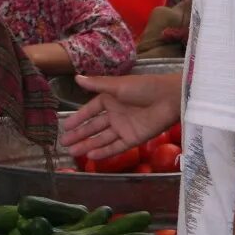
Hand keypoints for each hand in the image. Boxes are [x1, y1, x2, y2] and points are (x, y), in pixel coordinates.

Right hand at [61, 72, 181, 159]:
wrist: (169, 98)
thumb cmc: (144, 87)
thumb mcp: (118, 85)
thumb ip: (97, 84)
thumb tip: (76, 78)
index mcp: (110, 99)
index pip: (90, 111)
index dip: (78, 118)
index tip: (65, 127)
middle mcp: (115, 114)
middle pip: (94, 127)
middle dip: (79, 135)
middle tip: (64, 143)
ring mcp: (124, 127)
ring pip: (102, 138)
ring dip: (88, 145)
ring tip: (72, 152)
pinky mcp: (133, 139)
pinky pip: (116, 147)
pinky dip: (104, 152)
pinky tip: (91, 156)